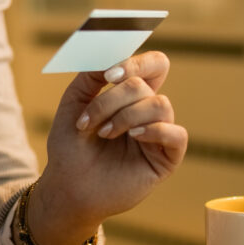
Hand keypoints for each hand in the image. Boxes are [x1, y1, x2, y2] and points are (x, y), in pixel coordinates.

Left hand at [31, 51, 187, 244]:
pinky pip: (177, 134)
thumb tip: (112, 57)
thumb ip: (90, 77)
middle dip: (112, 98)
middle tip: (89, 120)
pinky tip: (133, 136)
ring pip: (159, 104)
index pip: (153, 65)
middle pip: (146, 84)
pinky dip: (155, 130)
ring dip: (126, 115)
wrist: (66, 187)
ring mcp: (158, 135)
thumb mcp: (72, 104)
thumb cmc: (69, 148)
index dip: (137, 62)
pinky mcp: (165, 159)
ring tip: (103, 133)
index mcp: (130, 96)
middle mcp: (147, 112)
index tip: (109, 74)